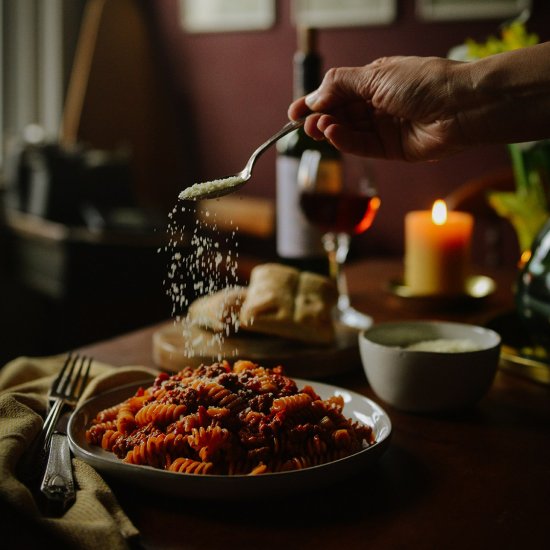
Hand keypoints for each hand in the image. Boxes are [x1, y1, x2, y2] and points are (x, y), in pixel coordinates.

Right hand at [288, 55, 473, 161]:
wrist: (460, 107)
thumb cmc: (424, 82)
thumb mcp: (375, 76)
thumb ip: (341, 86)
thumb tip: (315, 96)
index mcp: (376, 80)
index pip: (337, 92)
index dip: (314, 101)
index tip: (293, 112)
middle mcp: (379, 104)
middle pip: (340, 113)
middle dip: (319, 118)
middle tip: (303, 125)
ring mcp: (385, 127)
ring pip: (349, 131)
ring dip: (331, 130)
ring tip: (319, 128)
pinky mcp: (391, 149)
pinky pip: (362, 146)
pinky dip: (346, 141)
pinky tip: (334, 134)